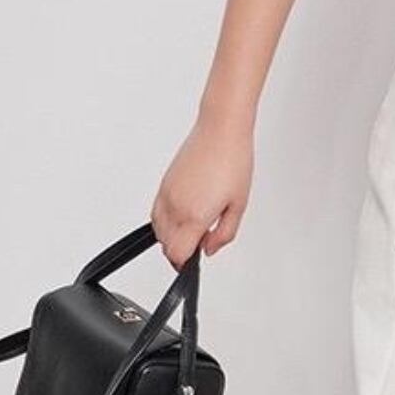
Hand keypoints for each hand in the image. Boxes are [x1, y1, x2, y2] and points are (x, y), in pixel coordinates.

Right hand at [150, 115, 253, 268]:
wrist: (221, 130)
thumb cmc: (233, 161)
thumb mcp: (238, 206)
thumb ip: (224, 235)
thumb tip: (209, 250)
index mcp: (194, 216)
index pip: (177, 255)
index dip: (185, 265)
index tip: (194, 262)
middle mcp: (175, 206)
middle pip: (165, 246)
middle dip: (180, 251)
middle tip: (200, 243)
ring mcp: (166, 194)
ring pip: (157, 230)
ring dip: (172, 236)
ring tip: (194, 228)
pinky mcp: (163, 183)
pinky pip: (156, 213)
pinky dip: (165, 221)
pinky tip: (182, 216)